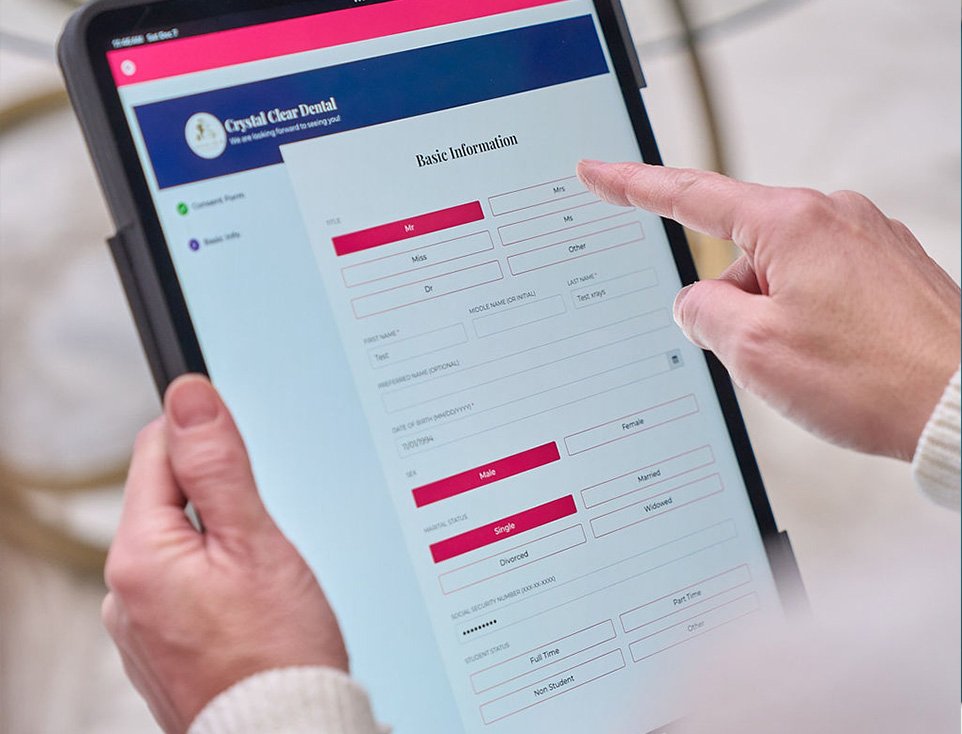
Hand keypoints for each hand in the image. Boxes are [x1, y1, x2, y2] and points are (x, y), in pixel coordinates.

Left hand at [102, 375, 347, 733]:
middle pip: (165, 498)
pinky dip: (212, 582)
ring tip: (260, 579)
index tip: (244, 455)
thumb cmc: (277, 652)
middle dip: (216, 499)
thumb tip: (188, 396)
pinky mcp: (157, 647)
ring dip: (216, 543)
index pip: (156, 450)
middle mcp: (122, 592)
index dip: (207, 442)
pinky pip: (180, 587)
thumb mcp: (254, 543)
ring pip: (177, 544)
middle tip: (262, 534)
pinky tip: (246, 608)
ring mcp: (137, 625)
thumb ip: (217, 465)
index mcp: (138, 556)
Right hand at [577, 161, 960, 459]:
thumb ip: (702, 314)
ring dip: (774, 319)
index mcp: (791, 223)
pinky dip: (811, 320)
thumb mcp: (755, 351)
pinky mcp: (888, 265)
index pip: (690, 196)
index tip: (599, 173)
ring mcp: (866, 238)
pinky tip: (837, 357)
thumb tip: (695, 303)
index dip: (633, 186)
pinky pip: (819, 285)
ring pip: (780, 275)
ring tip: (817, 364)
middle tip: (762, 355)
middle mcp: (832, 215)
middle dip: (734, 304)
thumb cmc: (874, 379)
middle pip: (740, 254)